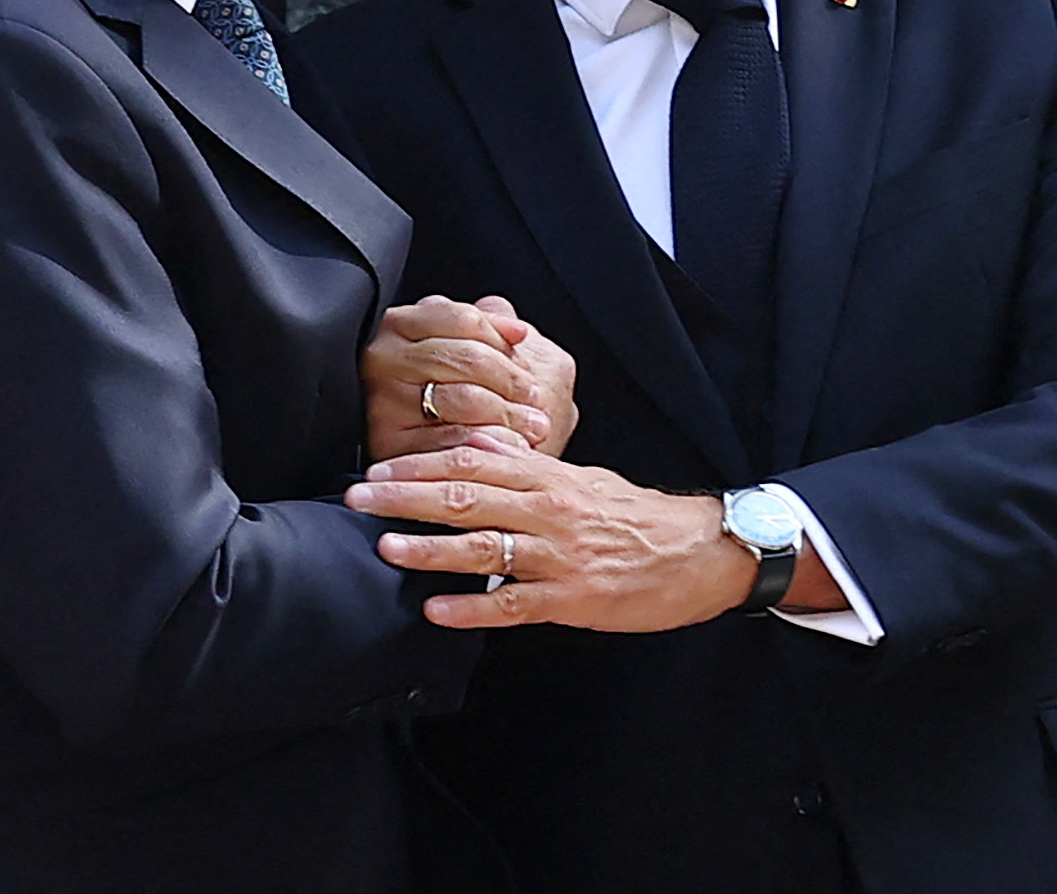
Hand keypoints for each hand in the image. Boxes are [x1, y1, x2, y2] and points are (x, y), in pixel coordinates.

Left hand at [345, 444, 754, 631]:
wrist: (698, 552)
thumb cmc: (634, 515)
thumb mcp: (582, 477)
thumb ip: (528, 465)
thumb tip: (476, 445)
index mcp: (548, 476)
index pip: (472, 462)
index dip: (420, 465)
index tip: (377, 469)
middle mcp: (549, 510)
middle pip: (467, 497)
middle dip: (407, 497)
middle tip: (358, 498)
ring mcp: (559, 556)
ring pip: (485, 548)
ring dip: (430, 548)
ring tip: (385, 547)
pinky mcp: (573, 598)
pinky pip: (514, 604)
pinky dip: (473, 608)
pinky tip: (436, 611)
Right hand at [362, 295, 578, 461]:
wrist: (434, 465)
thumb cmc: (461, 399)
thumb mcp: (477, 352)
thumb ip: (492, 328)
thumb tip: (516, 328)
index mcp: (403, 324)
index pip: (463, 319)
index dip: (502, 339)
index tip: (525, 354)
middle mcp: (385, 356)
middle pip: (467, 357)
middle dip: (510, 380)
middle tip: (536, 397)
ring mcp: (384, 399)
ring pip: (462, 397)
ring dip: (507, 413)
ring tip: (533, 426)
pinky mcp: (389, 442)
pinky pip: (449, 439)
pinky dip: (486, 442)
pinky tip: (510, 445)